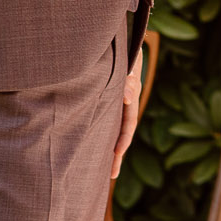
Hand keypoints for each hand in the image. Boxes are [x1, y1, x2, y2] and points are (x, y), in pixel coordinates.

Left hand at [110, 44, 142, 179]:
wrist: (113, 43)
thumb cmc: (121, 53)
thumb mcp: (127, 64)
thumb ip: (128, 79)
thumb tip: (128, 98)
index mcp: (131, 97)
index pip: (129, 123)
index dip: (123, 139)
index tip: (117, 155)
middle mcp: (123, 104)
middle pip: (121, 134)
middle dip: (116, 156)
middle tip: (111, 176)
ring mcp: (113, 106)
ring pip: (110, 132)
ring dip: (107, 152)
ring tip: (102, 173)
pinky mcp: (102, 105)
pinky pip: (101, 124)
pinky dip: (97, 138)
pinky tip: (89, 151)